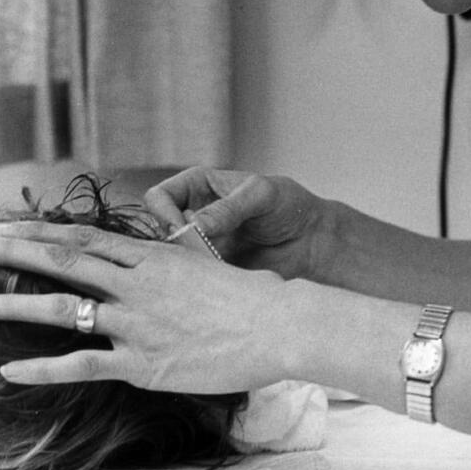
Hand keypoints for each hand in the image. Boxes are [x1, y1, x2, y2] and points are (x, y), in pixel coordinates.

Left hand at [0, 223, 295, 393]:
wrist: (278, 323)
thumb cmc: (248, 297)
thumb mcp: (201, 264)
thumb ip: (164, 265)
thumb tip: (142, 261)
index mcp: (148, 256)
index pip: (83, 237)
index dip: (41, 232)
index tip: (9, 227)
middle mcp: (134, 283)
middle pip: (61, 260)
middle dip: (12, 253)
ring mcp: (134, 322)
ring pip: (61, 308)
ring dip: (13, 305)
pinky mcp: (141, 361)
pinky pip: (82, 364)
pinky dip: (43, 368)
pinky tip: (11, 372)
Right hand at [144, 167, 319, 277]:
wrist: (311, 241)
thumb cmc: (288, 206)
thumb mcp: (260, 196)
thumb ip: (227, 208)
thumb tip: (195, 225)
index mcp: (196, 187)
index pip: (158, 197)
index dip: (163, 213)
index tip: (181, 230)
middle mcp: (191, 215)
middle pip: (158, 231)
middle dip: (172, 244)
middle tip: (197, 255)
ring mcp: (199, 245)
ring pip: (172, 258)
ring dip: (187, 266)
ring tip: (216, 268)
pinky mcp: (210, 270)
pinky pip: (192, 278)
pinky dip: (199, 282)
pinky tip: (221, 282)